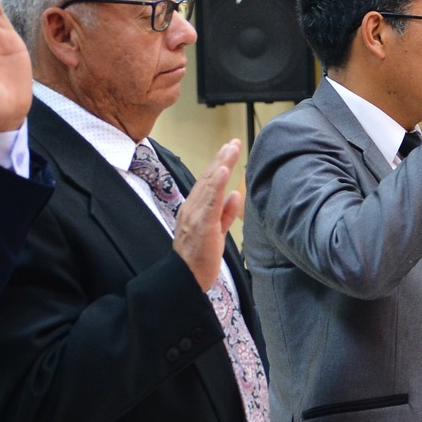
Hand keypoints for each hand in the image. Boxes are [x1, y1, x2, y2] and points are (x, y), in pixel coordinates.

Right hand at [174, 140, 244, 289]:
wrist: (186, 279)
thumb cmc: (200, 259)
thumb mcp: (216, 232)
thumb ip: (225, 213)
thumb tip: (235, 194)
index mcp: (194, 210)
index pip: (208, 183)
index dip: (219, 164)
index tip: (229, 149)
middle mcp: (192, 208)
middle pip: (208, 178)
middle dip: (222, 158)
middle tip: (234, 142)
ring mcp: (195, 215)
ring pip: (208, 184)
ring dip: (221, 164)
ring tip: (231, 148)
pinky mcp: (202, 224)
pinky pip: (210, 200)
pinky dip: (216, 183)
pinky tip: (223, 169)